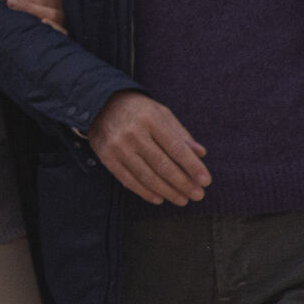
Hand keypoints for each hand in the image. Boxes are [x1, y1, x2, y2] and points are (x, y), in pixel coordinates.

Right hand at [87, 90, 209, 205]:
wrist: (98, 103)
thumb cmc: (138, 110)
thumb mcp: (161, 113)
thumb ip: (180, 134)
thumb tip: (201, 154)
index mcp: (150, 119)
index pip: (176, 148)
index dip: (192, 166)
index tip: (206, 181)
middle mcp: (133, 133)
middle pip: (163, 165)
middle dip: (183, 183)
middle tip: (198, 195)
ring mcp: (118, 146)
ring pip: (147, 176)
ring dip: (168, 191)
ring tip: (182, 200)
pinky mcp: (106, 157)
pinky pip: (128, 180)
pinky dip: (145, 192)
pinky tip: (159, 198)